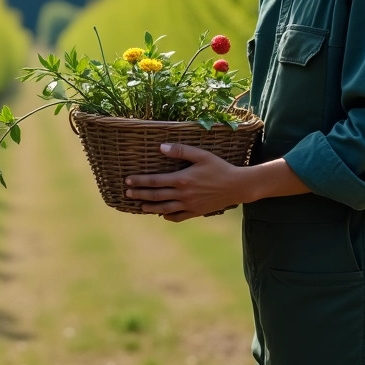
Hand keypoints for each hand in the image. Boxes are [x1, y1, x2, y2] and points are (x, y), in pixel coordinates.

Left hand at [124, 142, 247, 221]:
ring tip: (140, 206)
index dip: (140, 181)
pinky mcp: (196, 212)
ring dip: (150, 208)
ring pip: (164, 208)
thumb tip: (160, 147)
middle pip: (156, 196)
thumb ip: (180, 151)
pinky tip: (162, 214)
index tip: (127, 181)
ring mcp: (189, 205)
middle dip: (140, 195)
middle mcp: (183, 194)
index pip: (155, 181)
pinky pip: (178, 217)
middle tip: (127, 194)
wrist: (237, 186)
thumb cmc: (219, 167)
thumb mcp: (201, 155)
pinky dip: (168, 216)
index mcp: (182, 179)